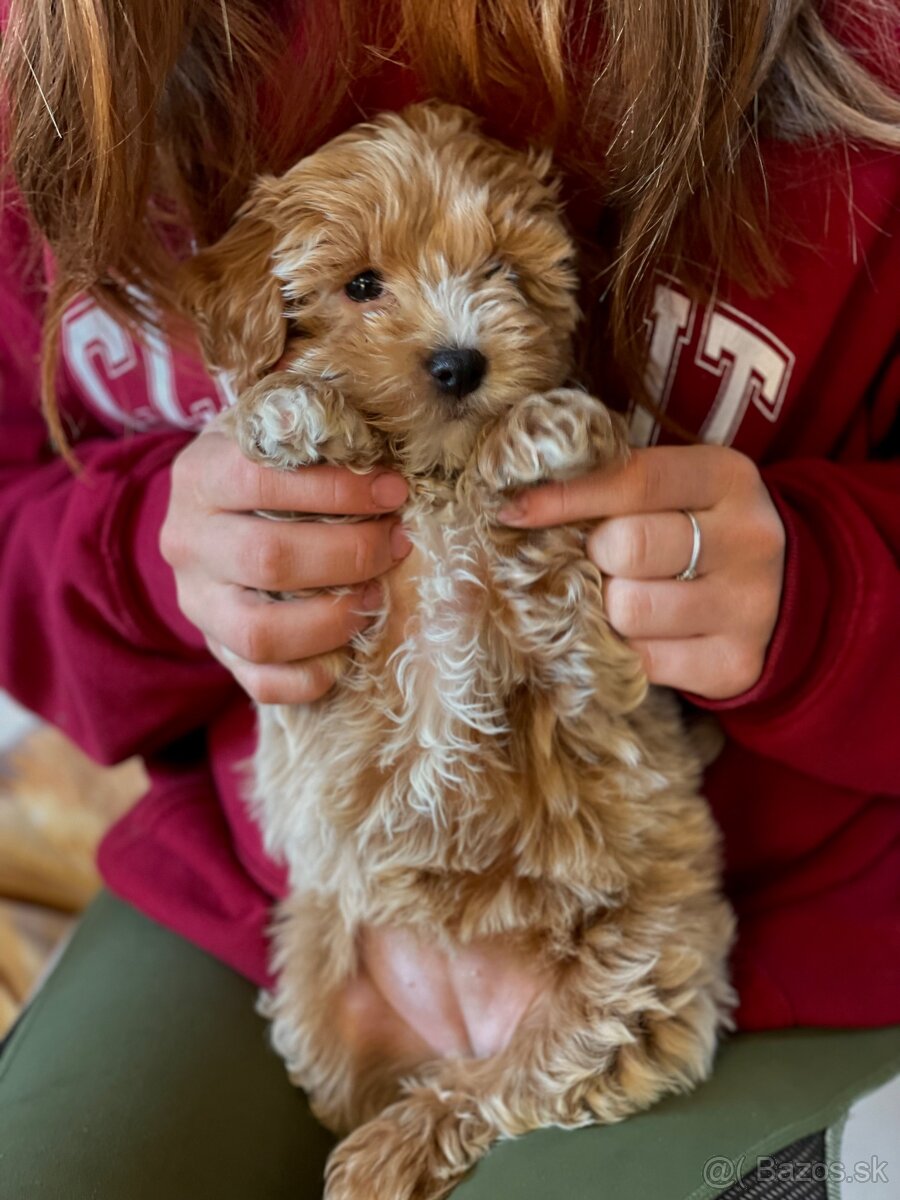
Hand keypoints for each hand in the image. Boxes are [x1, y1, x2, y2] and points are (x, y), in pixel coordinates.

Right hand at [160, 430, 411, 703]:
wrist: (214, 512)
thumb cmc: (268, 466)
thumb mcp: (277, 430)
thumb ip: (315, 429)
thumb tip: (383, 442)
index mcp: (199, 476)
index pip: (260, 481)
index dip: (337, 489)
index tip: (393, 493)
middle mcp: (187, 542)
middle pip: (269, 560)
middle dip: (350, 554)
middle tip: (396, 545)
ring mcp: (197, 604)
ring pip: (261, 633)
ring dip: (334, 618)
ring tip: (376, 596)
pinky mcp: (217, 651)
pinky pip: (262, 683)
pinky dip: (313, 676)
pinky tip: (348, 651)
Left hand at [499, 444, 785, 699]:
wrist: (787, 594)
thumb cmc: (701, 530)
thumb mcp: (678, 489)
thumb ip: (616, 486)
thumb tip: (519, 506)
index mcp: (727, 477)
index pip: (633, 479)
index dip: (564, 496)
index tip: (513, 510)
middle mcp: (747, 538)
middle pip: (625, 547)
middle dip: (594, 557)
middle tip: (601, 561)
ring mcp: (748, 605)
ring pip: (627, 609)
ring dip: (606, 607)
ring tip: (623, 597)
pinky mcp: (735, 663)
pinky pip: (643, 661)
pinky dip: (624, 649)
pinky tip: (640, 633)